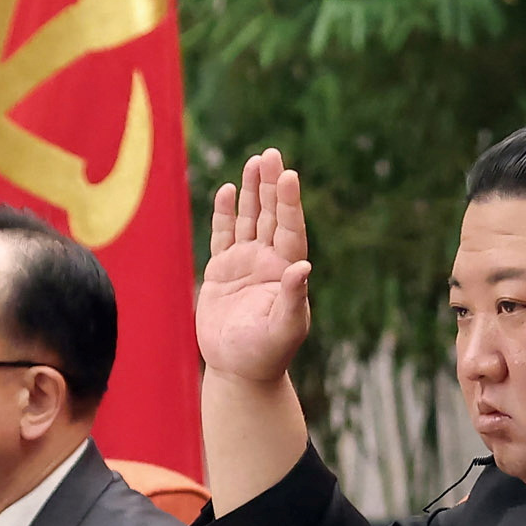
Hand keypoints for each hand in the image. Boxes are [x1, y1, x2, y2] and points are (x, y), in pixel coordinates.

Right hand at [199, 150, 313, 387]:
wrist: (239, 371)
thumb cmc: (266, 354)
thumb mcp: (285, 328)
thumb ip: (293, 298)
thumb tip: (303, 268)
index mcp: (286, 272)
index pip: (290, 229)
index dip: (290, 203)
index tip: (289, 175)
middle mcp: (268, 262)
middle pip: (272, 216)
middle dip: (271, 185)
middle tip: (271, 153)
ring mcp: (245, 264)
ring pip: (250, 220)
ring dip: (253, 191)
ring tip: (254, 161)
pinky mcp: (222, 272)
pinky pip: (223, 235)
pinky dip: (226, 214)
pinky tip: (229, 191)